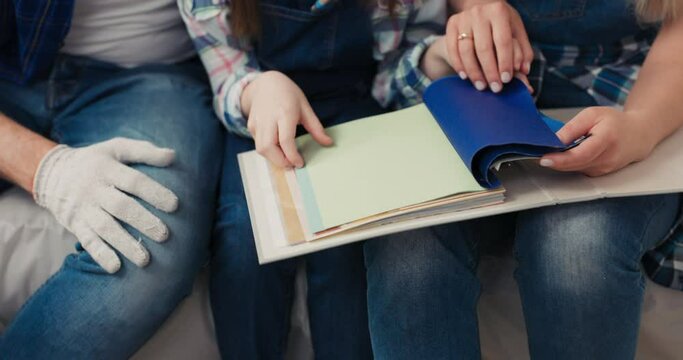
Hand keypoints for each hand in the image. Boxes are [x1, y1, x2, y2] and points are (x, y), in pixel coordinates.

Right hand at [33, 138, 178, 272]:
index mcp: (107, 168)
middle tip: (164, 235)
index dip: (154, 192)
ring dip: (125, 244)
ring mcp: (83, 208)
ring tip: (145, 260)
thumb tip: (173, 156)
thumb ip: (144, 151)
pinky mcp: (75, 224)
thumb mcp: (117, 148)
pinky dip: (101, 254)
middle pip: (121, 206)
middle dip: (143, 221)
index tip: (175, 205)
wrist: (52, 173)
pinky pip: (87, 241)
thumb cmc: (96, 160)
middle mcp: (94, 189)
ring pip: (105, 228)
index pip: (134, 181)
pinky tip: (116, 267)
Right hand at [241, 71, 332, 167]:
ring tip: (285, 157)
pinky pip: (258, 144)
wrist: (266, 83)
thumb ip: (316, 127)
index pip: (286, 140)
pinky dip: (268, 150)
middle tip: (292, 164)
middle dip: (280, 161)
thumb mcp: (305, 107)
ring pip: (261, 149)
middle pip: (268, 148)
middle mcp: (268, 118)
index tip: (300, 163)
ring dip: (273, 158)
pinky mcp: (251, 125)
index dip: (292, 156)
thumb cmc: (288, 94)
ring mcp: (257, 122)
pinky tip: (277, 147)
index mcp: (285, 113)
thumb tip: (328, 143)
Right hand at [445, 1, 533, 91]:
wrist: (481, 5)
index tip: (506, 80)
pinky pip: (453, 49)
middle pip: (483, 48)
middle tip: (495, 88)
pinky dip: (458, 65)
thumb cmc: (502, 23)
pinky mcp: (451, 24)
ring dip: (473, 72)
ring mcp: (464, 18)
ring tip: (481, 86)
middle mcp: (479, 13)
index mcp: (499, 12)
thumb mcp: (516, 30)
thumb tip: (524, 70)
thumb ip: (523, 51)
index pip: (503, 41)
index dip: (505, 62)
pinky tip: (465, 76)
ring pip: (466, 50)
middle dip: (490, 71)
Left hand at [539, 107, 657, 175]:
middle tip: (540, 154)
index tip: (544, 159)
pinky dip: (570, 164)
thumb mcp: (591, 115)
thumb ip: (572, 128)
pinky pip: (579, 169)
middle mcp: (607, 158)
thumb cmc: (615, 122)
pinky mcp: (600, 173)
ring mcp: (605, 169)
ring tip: (554, 152)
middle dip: (555, 161)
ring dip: (561, 162)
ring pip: (575, 168)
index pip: (580, 155)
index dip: (560, 159)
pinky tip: (567, 155)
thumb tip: (554, 141)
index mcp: (607, 140)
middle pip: (575, 164)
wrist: (638, 135)